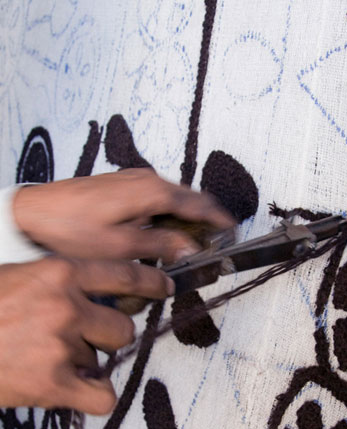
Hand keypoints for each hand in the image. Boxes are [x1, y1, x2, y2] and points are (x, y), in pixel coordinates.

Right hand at [0, 256, 173, 413]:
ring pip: (107, 358)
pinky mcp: (52, 383)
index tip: (165, 286)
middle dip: (107, 336)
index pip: (124, 274)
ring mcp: (61, 344)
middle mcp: (66, 304)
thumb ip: (58, 282)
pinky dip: (93, 398)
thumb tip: (93, 296)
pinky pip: (102, 396)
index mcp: (59, 272)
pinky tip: (74, 391)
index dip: (150, 282)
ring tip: (52, 360)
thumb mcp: (19, 276)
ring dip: (87, 363)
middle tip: (78, 340)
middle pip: (123, 326)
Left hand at [12, 168, 234, 260]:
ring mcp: (132, 180)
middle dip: (203, 222)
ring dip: (182, 221)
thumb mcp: (120, 247)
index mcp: (152, 191)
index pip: (198, 203)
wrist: (32, 213)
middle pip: (187, 199)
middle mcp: (145, 179)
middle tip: (211, 246)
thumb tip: (190, 249)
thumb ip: (161, 247)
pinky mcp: (120, 186)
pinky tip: (158, 236)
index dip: (219, 219)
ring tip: (186, 247)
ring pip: (171, 199)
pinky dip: (164, 216)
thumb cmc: (71, 228)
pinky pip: (154, 199)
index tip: (232, 232)